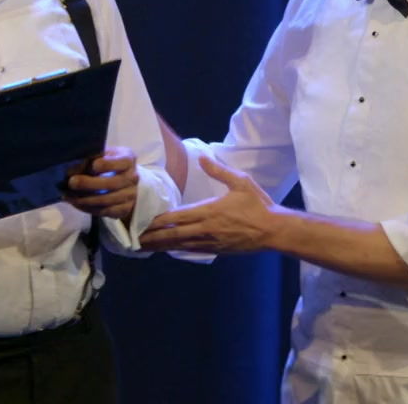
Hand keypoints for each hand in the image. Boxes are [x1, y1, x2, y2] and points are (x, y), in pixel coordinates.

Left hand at [64, 146, 139, 221]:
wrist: (128, 182)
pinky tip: (76, 203)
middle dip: (88, 184)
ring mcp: (130, 195)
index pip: (116, 163)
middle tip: (71, 182)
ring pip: (105, 200)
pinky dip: (87, 208)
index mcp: (128, 160)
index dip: (101, 165)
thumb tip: (74, 166)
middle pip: (110, 184)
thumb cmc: (111, 164)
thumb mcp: (106, 155)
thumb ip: (94, 158)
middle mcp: (132, 178)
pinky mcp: (124, 209)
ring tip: (68, 196)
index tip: (87, 166)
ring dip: (84, 199)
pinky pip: (104, 211)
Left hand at [139, 156, 278, 253]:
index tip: (142, 220)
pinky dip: (177, 250)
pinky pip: (192, 250)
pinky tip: (168, 249)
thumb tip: (201, 158)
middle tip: (134, 239)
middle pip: (173, 235)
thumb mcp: (241, 182)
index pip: (177, 217)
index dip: (158, 220)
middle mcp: (206, 229)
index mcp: (209, 211)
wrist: (273, 230)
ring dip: (161, 246)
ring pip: (179, 245)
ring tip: (144, 246)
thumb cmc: (258, 205)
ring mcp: (210, 242)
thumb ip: (219, 171)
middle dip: (152, 237)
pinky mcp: (216, 250)